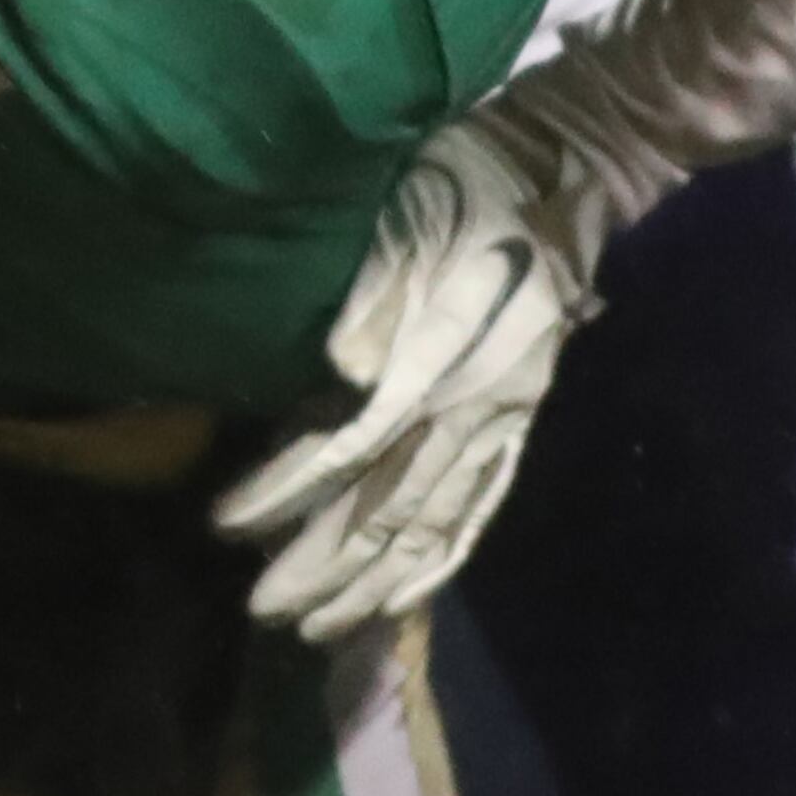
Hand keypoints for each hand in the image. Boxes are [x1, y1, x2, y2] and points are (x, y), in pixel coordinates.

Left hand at [212, 111, 606, 639]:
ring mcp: (502, 417)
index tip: (225, 522)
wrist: (570, 168)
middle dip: (321, 565)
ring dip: (374, 584)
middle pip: (388, 507)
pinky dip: (441, 562)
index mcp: (440, 353)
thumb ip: (377, 290)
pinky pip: (480, 508)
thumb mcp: (411, 207)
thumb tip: (340, 369)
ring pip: (433, 526)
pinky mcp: (517, 418)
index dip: (286, 489)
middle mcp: (474, 404)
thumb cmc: (470, 171)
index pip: (347, 444)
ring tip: (319, 628)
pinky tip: (406, 599)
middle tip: (260, 608)